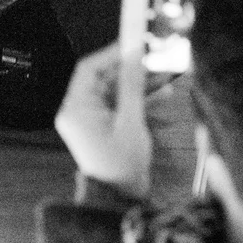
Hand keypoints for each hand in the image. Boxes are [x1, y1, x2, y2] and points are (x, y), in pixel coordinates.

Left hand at [55, 44, 151, 195]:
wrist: (120, 200)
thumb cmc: (121, 166)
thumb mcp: (130, 121)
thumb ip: (132, 85)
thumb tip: (135, 55)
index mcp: (76, 108)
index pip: (89, 68)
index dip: (112, 53)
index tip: (134, 43)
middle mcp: (79, 111)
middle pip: (104, 78)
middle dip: (131, 69)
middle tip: (155, 58)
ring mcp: (91, 120)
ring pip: (116, 92)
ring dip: (139, 85)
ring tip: (166, 75)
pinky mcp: (103, 128)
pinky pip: (120, 106)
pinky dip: (138, 101)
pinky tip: (163, 95)